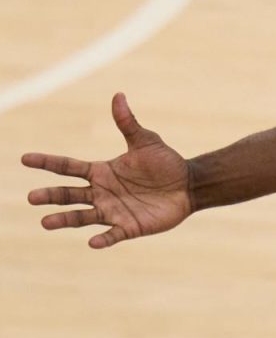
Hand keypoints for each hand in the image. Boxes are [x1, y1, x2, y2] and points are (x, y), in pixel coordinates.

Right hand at [22, 93, 191, 248]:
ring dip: (65, 220)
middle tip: (32, 197)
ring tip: (45, 222)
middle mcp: (101, 192)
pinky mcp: (129, 227)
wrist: (188, 185)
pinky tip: (93, 242)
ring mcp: (113, 211)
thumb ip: (128, 123)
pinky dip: (103, 239)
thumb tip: (118, 95)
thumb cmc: (166, 162)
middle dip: (51, 196)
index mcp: (101, 171)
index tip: (25, 158)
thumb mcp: (146, 141)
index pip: (68, 167)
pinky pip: (112, 235)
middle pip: (69, 194)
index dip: (47, 162)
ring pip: (82, 217)